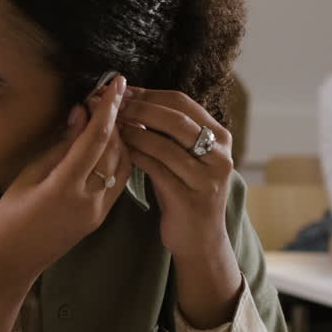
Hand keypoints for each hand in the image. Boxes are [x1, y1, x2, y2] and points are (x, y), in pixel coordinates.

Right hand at [0, 76, 131, 284]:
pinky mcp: (101, 217)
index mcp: (64, 188)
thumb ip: (59, 145)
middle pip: (114, 149)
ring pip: (123, 164)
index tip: (116, 83)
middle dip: (114, 118)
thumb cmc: (8, 218)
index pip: (96, 139)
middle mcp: (88, 200)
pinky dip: (119, 156)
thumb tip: (80, 113)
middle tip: (104, 95)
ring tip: (108, 115)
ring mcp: (98, 211)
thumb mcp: (27, 176)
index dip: (108, 108)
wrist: (11, 262)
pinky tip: (109, 142)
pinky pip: (120, 180)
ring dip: (120, 137)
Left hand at [118, 87, 241, 326]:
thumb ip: (169, 131)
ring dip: (134, 132)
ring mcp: (208, 177)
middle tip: (113, 105)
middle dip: (140, 109)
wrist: (200, 239)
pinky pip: (158, 169)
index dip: (149, 94)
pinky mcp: (191, 198)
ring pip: (165, 144)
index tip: (122, 92)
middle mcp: (219, 155)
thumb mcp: (185, 157)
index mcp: (220, 137)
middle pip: (175, 119)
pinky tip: (120, 150)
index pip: (182, 102)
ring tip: (112, 126)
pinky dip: (137, 156)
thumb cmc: (185, 191)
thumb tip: (133, 98)